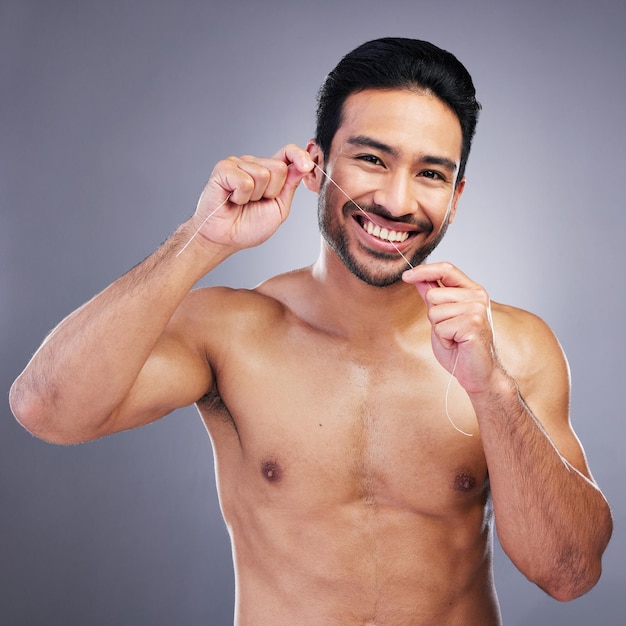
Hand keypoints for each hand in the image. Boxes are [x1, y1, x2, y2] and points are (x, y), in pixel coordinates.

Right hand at [191, 144, 313, 252]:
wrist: (224, 239)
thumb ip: (291, 186)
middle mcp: (254, 164)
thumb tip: (305, 164)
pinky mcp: (223, 169)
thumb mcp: (279, 208)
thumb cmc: (248, 226)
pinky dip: (240, 197)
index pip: (288, 153)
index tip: (307, 166)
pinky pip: (244, 181)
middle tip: (255, 203)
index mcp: (269, 172)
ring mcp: (237, 164)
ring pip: (262, 174)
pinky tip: (232, 200)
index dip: (299, 155)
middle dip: (272, 192)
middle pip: (279, 167)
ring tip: (242, 203)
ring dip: (254, 197)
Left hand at [402, 262, 500, 393]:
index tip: (406, 276)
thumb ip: (432, 296)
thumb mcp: (441, 318)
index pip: (446, 269)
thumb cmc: (459, 347)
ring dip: (439, 330)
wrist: (476, 373)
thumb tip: (418, 278)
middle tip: (449, 331)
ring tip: (454, 338)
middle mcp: (477, 296)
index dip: (424, 270)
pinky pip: (440, 327)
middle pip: (433, 294)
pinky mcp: (473, 324)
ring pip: (434, 312)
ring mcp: (476, 309)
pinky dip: (443, 340)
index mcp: (471, 291)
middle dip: (433, 316)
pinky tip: (457, 344)